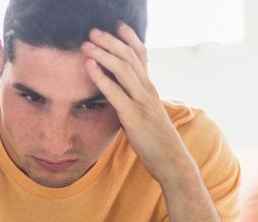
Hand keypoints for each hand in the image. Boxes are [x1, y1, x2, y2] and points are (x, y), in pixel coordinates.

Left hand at [82, 23, 194, 184]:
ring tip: (87, 44)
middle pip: (130, 58)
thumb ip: (136, 100)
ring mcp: (142, 102)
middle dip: (111, 42)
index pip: (142, 56)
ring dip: (103, 54)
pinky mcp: (133, 116)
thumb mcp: (146, 113)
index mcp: (150, 88)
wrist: (170, 160)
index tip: (117, 25)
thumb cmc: (155, 139)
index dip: (130, 39)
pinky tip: (89, 66)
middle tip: (94, 31)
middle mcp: (147, 90)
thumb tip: (121, 92)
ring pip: (123, 69)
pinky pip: (115, 92)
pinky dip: (100, 76)